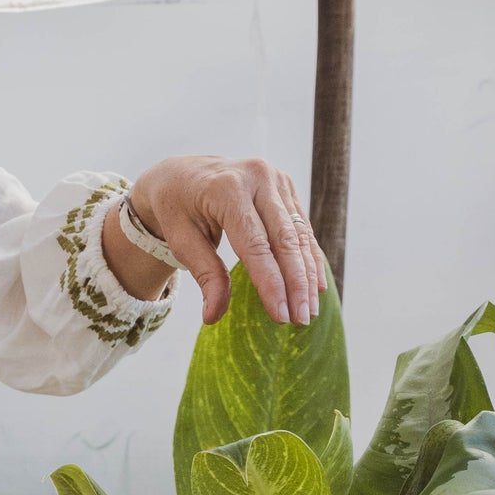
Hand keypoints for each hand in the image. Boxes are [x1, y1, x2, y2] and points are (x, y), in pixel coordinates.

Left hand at [128, 156, 326, 327]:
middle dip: (296, 284)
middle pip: (284, 239)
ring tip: (309, 311)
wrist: (183, 174)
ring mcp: (276, 179)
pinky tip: (315, 286)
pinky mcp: (286, 186)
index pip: (255, 244)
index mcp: (227, 188)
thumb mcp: (181, 241)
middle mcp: (257, 176)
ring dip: (307, 275)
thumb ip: (204, 275)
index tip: (281, 315)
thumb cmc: (178, 209)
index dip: (271, 282)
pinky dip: (309, 257)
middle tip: (301, 320)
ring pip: (299, 235)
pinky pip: (301, 227)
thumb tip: (213, 316)